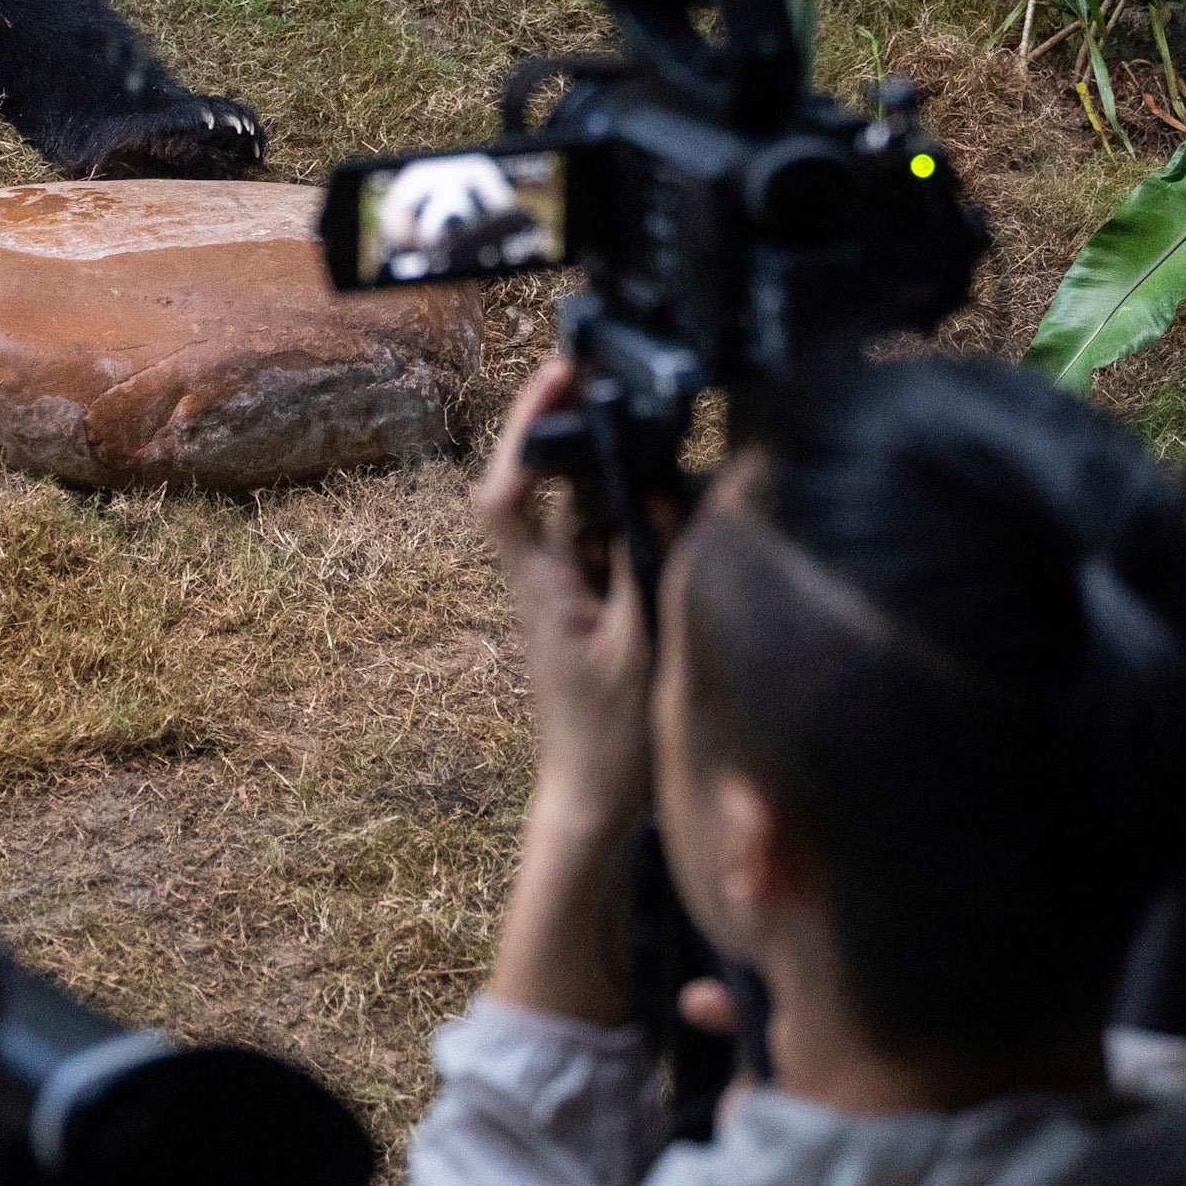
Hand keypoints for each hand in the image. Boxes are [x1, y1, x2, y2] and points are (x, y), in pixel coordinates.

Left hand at [477, 358, 651, 841]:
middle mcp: (547, 580)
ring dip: (622, 483)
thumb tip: (659, 497)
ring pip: (589, 514)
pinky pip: (612, 546)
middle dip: (584, 439)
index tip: (558, 381)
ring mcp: (569, 593)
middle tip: (624, 391)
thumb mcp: (640, 654)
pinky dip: (641, 524)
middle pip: (551, 488)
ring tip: (668, 453)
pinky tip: (680, 513)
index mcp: (541, 588)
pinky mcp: (594, 608)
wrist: (593, 803)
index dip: (523, 432)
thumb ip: (648, 572)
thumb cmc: (609, 743)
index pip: (505, 495)